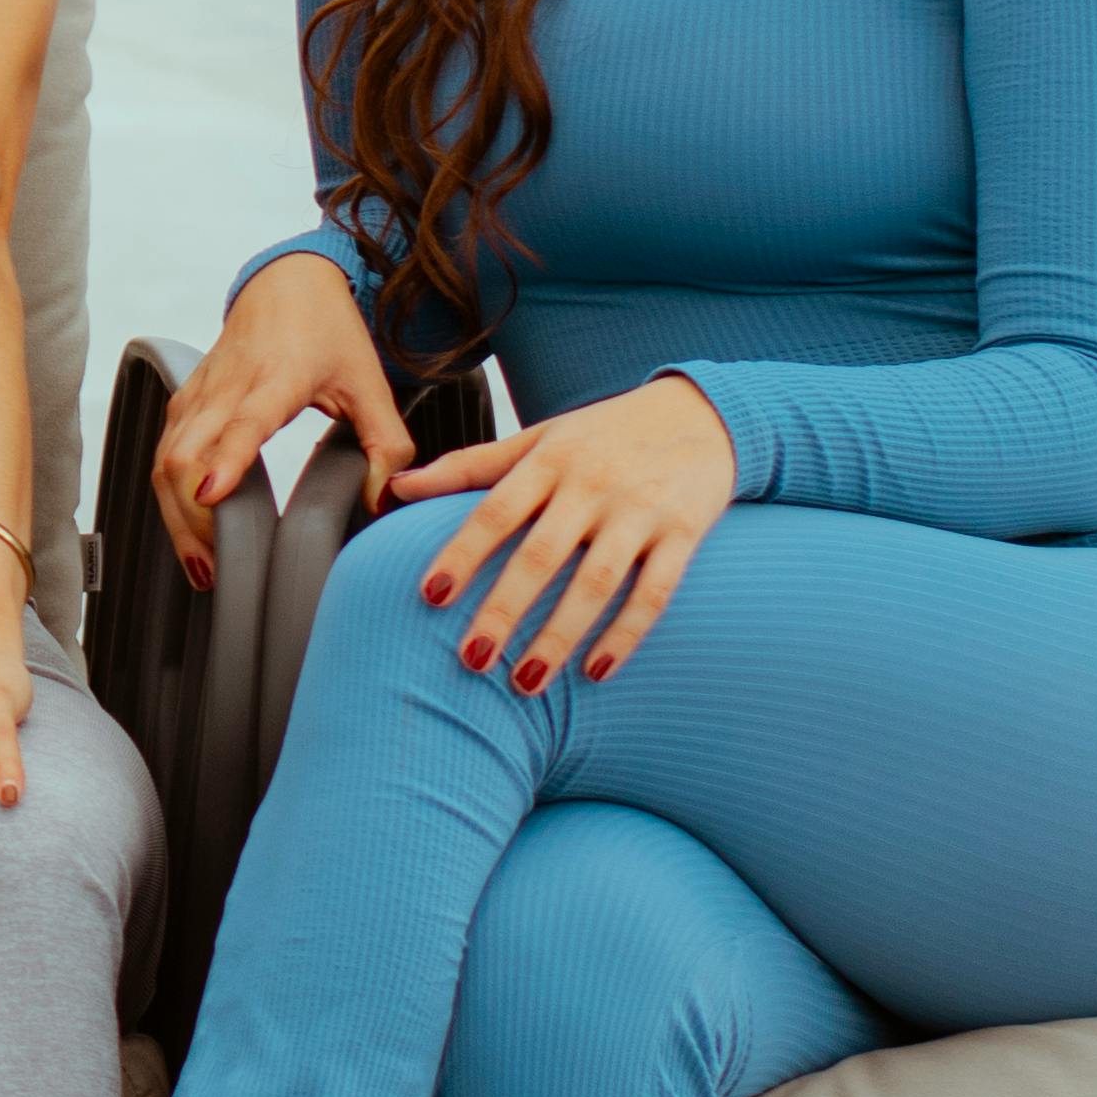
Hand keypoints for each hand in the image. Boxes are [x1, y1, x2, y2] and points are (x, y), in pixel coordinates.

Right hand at [152, 249, 418, 588]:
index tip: (211, 496)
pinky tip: (190, 531)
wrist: (288, 280)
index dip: (224, 460)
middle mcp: (227, 385)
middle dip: (190, 519)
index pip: (242, 423)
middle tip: (216, 570)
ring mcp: (198, 393)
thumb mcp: (371, 384)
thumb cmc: (329, 331)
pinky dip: (169, 496)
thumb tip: (380, 503)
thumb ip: (387, 446)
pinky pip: (163, 453)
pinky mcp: (184, 402)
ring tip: (202, 565)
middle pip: (183, 454)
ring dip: (175, 516)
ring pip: (164, 459)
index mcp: (275, 378)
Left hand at [401, 373, 738, 689]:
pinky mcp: (684, 532)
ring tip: (525, 682)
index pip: (496, 510)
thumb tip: (396, 489)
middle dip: (505, 609)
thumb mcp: (539, 438)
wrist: (701, 414)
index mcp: (550, 460)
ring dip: (560, 635)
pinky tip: (596, 671)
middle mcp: (593, 484)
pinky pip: (655, 592)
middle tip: (472, 659)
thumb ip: (470, 467)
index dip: (462, 553)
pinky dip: (627, 634)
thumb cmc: (603, 435)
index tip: (430, 596)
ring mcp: (640, 510)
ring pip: (597, 582)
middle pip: (542, 554)